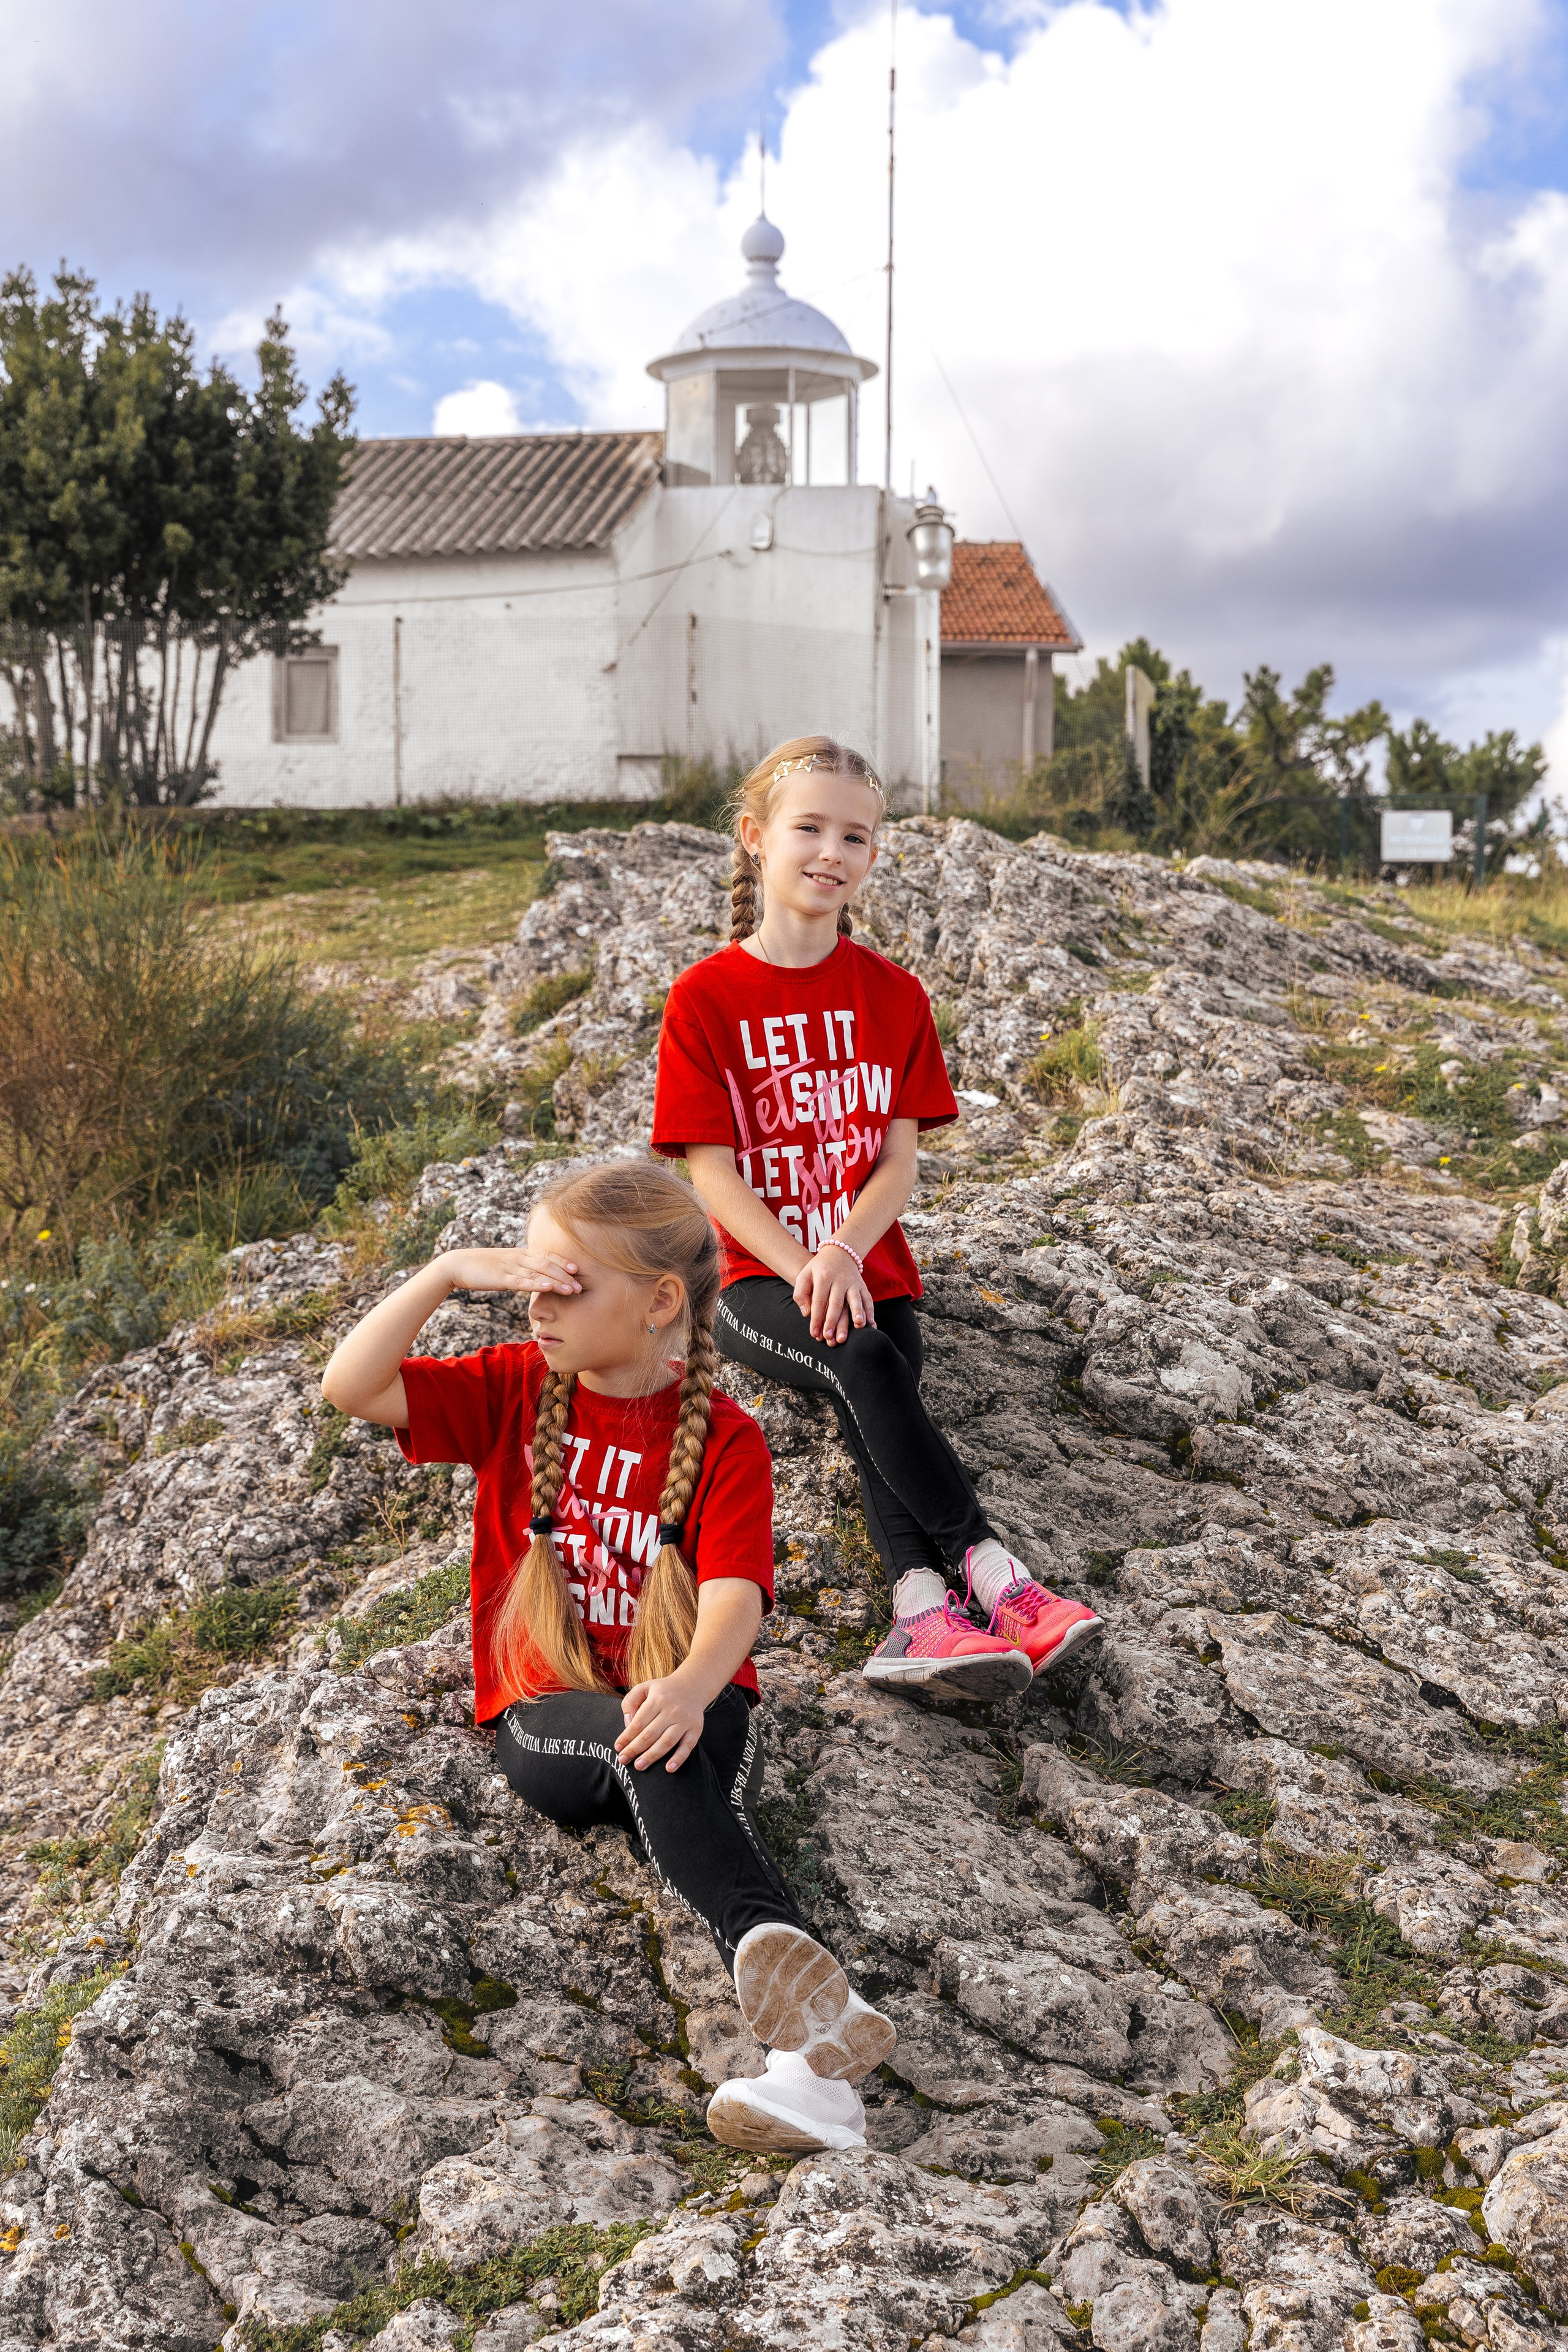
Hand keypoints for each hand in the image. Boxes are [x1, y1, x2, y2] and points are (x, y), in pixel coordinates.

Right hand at [436, 1246, 579, 1297]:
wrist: (457, 1264)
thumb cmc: (482, 1267)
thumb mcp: (504, 1266)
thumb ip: (519, 1269)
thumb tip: (533, 1277)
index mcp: (520, 1254)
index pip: (547, 1256)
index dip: (563, 1262)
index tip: (578, 1270)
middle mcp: (518, 1257)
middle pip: (547, 1264)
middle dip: (566, 1275)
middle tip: (581, 1286)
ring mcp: (510, 1266)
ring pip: (538, 1272)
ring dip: (557, 1281)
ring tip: (572, 1289)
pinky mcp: (501, 1277)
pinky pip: (521, 1281)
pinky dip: (537, 1284)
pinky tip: (548, 1287)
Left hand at [615, 1671, 706, 1772]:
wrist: (692, 1686)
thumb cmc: (663, 1691)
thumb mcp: (643, 1687)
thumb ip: (630, 1702)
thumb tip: (627, 1724)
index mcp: (657, 1699)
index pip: (638, 1723)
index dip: (626, 1737)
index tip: (618, 1747)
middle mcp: (671, 1710)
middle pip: (650, 1734)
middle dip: (634, 1749)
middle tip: (623, 1760)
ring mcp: (684, 1721)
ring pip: (666, 1742)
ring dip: (652, 1756)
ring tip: (640, 1766)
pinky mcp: (695, 1729)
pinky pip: (687, 1746)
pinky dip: (679, 1758)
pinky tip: (669, 1768)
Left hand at [791, 1248, 875, 1344]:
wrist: (839, 1253)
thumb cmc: (818, 1268)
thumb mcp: (804, 1275)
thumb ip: (801, 1293)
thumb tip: (806, 1313)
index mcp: (823, 1277)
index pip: (819, 1301)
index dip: (816, 1319)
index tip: (814, 1334)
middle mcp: (839, 1280)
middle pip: (836, 1303)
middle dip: (833, 1321)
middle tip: (830, 1337)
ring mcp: (853, 1283)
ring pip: (855, 1299)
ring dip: (857, 1312)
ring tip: (858, 1325)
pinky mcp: (862, 1286)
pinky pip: (868, 1299)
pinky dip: (870, 1311)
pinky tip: (871, 1324)